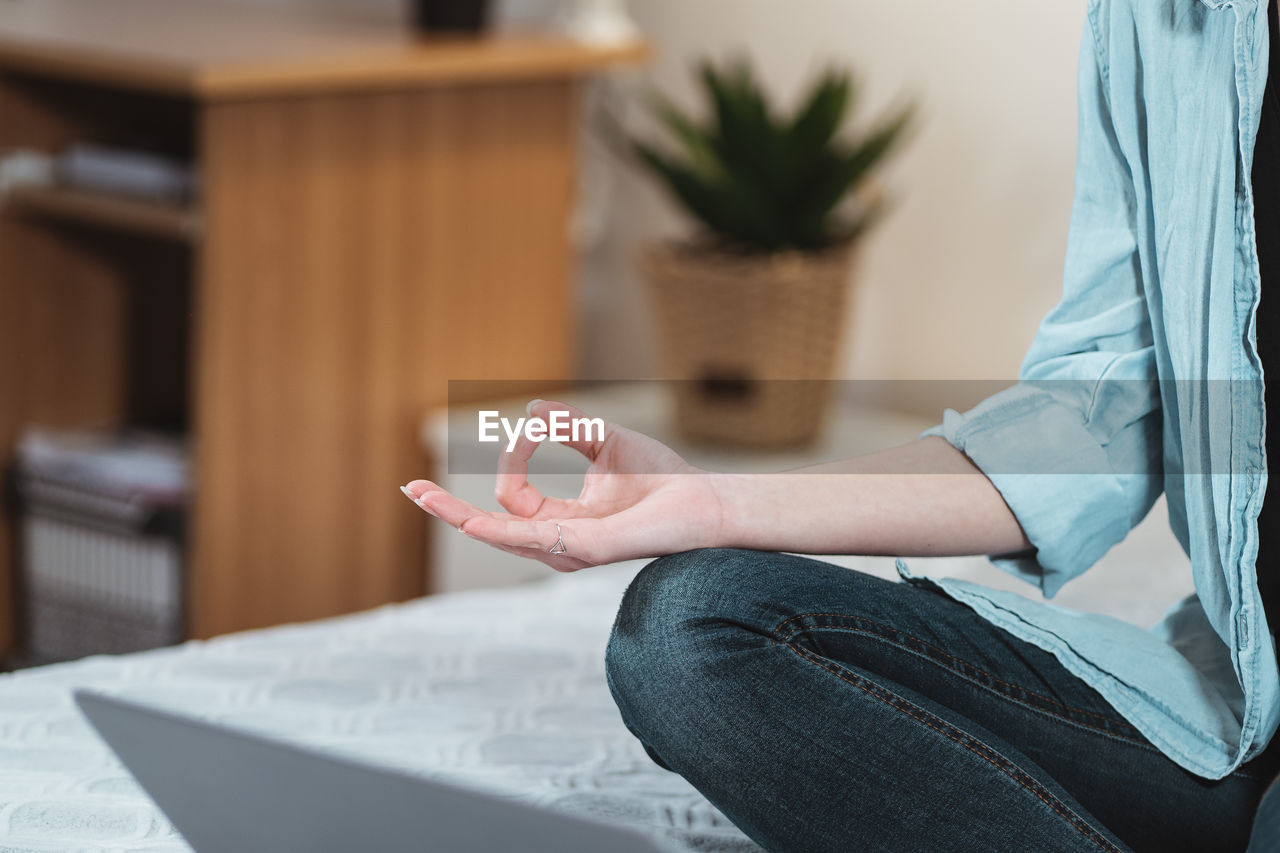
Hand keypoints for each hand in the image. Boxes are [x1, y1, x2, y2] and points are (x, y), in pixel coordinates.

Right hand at [402, 400, 729, 570]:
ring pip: (501, 536)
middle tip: (410, 490)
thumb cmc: (664, 476)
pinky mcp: (587, 547)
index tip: (538, 425)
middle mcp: (558, 542)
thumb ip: (569, 430)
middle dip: (448, 510)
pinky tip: (473, 521)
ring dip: (460, 516)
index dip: (514, 457)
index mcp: (561, 522)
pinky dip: (500, 529)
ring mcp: (569, 549)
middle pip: (489, 528)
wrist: (705, 498)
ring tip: (424, 498)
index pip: (512, 497)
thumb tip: (533, 413)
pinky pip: (534, 540)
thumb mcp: (606, 442)